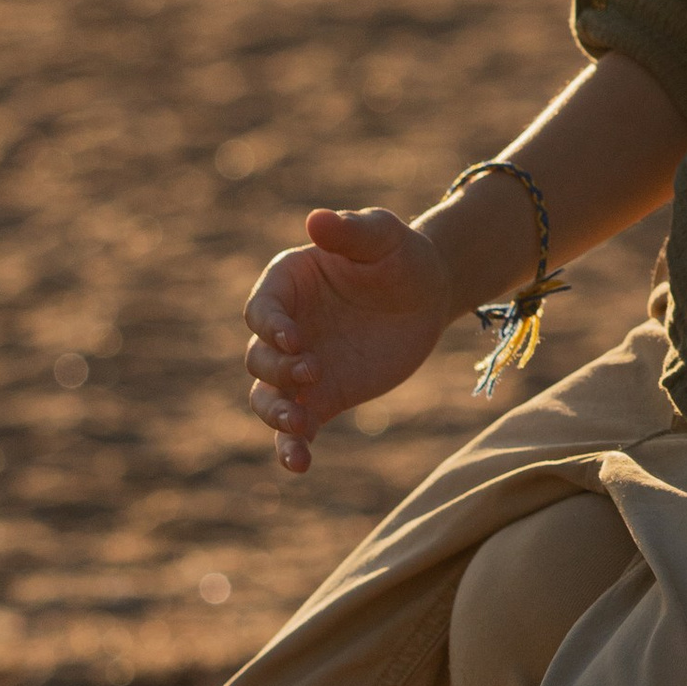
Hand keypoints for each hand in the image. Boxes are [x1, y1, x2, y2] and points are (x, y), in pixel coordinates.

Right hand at [243, 207, 458, 472]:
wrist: (427, 293)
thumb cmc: (400, 255)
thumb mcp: (384, 235)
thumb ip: (352, 231)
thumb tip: (316, 220)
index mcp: (287, 284)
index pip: (262, 309)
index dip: (270, 326)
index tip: (295, 339)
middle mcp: (283, 328)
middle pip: (259, 357)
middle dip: (277, 370)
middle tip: (311, 372)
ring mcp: (299, 367)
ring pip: (266, 398)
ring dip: (276, 415)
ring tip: (300, 426)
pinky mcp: (321, 397)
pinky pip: (297, 427)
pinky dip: (292, 447)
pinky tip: (299, 465)